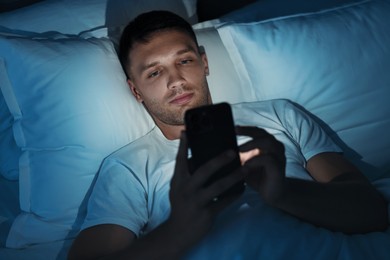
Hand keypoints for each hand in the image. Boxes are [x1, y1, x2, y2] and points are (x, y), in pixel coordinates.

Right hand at [168, 131, 245, 248]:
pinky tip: (243, 188)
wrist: (178, 233)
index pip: (180, 159)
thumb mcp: (177, 188)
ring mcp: (197, 201)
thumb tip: (194, 157)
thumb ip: (184, 174)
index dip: (184, 145)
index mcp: (178, 180)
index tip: (187, 131)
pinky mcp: (207, 213)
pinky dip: (235, 195)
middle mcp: (187, 189)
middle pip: (204, 170)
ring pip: (219, 186)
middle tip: (233, 152)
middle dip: (219, 160)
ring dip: (234, 177)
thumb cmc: (180, 205)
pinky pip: (224, 202)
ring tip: (245, 170)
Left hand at [236, 126, 285, 204]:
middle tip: (235, 133)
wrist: (273, 195)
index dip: (246, 128)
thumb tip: (220, 149)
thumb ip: (238, 155)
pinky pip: (269, 159)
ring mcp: (279, 158)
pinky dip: (256, 160)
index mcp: (267, 145)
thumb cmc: (258, 178)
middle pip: (263, 133)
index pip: (257, 131)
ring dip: (252, 144)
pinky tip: (246, 165)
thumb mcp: (245, 164)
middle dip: (248, 132)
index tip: (233, 128)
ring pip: (269, 142)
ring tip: (239, 149)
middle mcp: (275, 148)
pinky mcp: (279, 169)